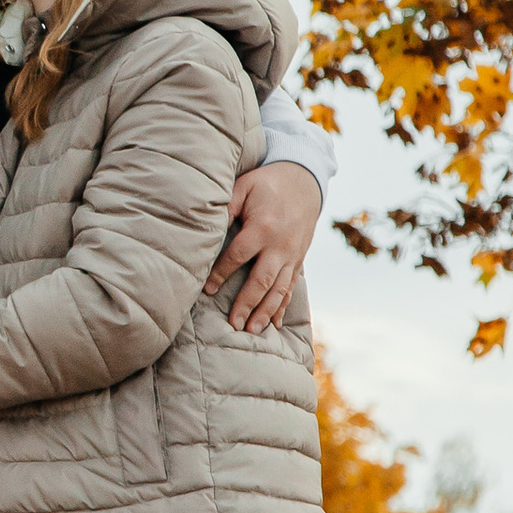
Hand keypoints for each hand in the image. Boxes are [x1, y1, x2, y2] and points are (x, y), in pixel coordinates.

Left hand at [206, 159, 322, 331]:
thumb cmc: (266, 184)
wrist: (305, 181)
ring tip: (252, 330)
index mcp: (263, 227)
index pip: (238, 256)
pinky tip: (275, 324)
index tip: (207, 291)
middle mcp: (280, 245)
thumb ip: (226, 207)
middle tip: (233, 325)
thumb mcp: (244, 187)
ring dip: (265, 311)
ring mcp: (293, 255)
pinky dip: (283, 306)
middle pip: (262, 280)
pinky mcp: (299, 259)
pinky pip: (291, 287)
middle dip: (247, 304)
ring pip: (279, 289)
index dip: (221, 274)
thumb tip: (208, 228)